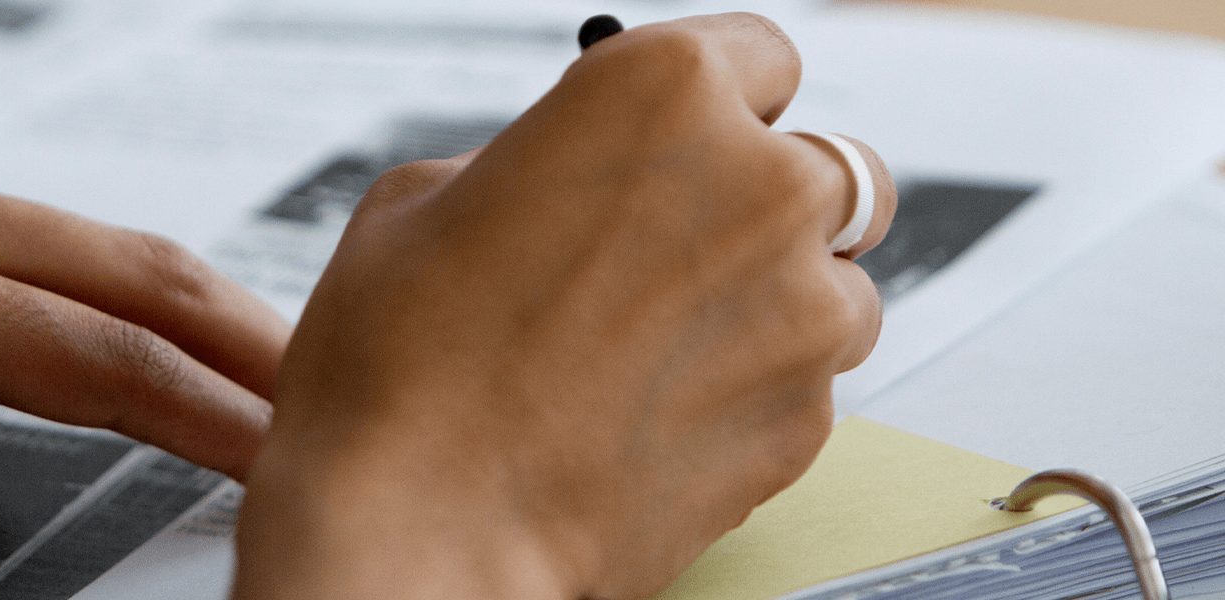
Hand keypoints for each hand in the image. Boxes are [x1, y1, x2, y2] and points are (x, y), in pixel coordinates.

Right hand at [233, 13, 894, 599]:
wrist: (420, 530)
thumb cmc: (400, 372)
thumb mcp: (420, 207)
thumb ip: (532, 167)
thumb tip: (570, 186)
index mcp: (661, 94)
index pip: (759, 55)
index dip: (719, 100)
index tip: (696, 133)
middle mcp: (758, 187)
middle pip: (826, 164)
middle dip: (763, 200)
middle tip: (678, 246)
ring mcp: (798, 310)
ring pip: (835, 281)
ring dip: (771, 301)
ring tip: (656, 348)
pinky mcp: (804, 422)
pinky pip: (806, 383)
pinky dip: (751, 392)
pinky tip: (650, 415)